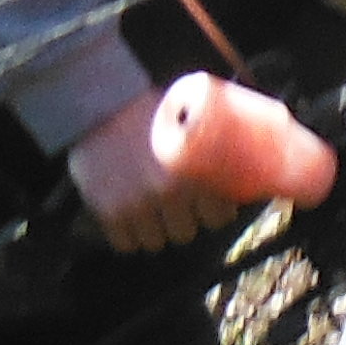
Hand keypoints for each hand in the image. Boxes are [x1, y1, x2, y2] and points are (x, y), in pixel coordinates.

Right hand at [65, 88, 241, 253]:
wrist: (101, 100)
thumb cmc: (150, 108)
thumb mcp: (192, 124)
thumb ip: (212, 153)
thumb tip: (244, 171)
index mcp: (197, 170)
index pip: (219, 218)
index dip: (211, 209)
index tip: (203, 199)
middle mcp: (170, 192)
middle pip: (187, 233)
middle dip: (181, 218)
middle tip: (171, 201)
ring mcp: (138, 205)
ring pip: (156, 242)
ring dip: (153, 228)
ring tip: (147, 206)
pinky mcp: (109, 211)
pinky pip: (125, 244)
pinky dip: (126, 233)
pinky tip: (125, 213)